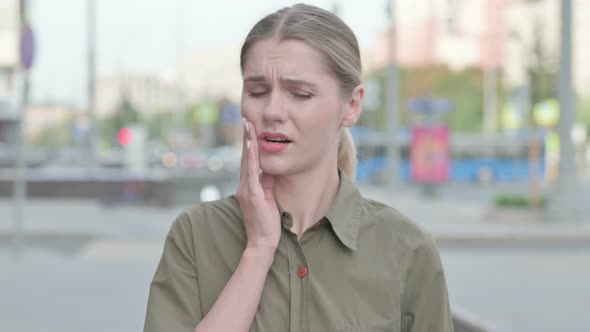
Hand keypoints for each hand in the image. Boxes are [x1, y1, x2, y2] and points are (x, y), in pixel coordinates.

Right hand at [236, 117, 280, 252]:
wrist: (262, 243)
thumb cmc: (267, 223)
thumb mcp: (269, 197)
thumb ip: (269, 182)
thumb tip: (272, 168)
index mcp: (248, 186)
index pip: (248, 161)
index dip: (249, 144)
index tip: (250, 127)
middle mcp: (244, 186)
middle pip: (245, 157)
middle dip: (246, 137)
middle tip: (246, 119)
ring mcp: (246, 190)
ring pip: (246, 161)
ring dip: (247, 142)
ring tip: (248, 126)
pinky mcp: (252, 195)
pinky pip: (251, 173)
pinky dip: (251, 158)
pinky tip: (252, 146)